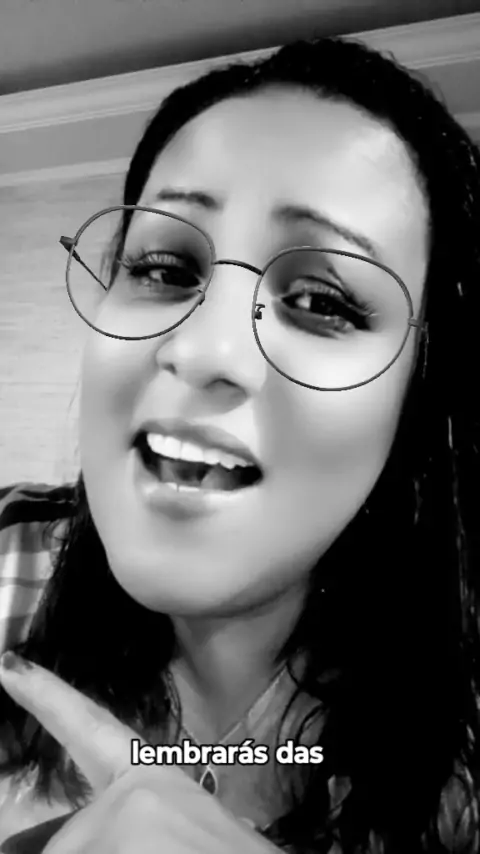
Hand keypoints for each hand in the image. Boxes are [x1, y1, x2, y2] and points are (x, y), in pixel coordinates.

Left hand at [0, 653, 279, 853]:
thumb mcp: (190, 836)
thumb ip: (146, 820)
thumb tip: (121, 826)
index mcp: (157, 786)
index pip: (93, 730)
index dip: (48, 698)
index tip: (8, 665)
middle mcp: (133, 795)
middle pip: (74, 842)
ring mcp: (119, 820)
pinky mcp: (116, 839)